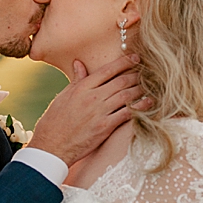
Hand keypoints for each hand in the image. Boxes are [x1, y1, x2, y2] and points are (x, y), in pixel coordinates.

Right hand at [29, 56, 148, 167]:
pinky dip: (140, 108)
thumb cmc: (55, 120)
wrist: (52, 144)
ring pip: (126, 96)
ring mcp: (100, 112)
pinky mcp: (105, 127)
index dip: (123, 63)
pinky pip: (127, 114)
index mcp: (82, 87)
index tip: (135, 58)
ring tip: (150, 86)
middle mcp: (93, 97)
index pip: (107, 70)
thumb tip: (79, 63)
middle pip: (120, 82)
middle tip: (147, 72)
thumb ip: (76, 80)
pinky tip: (148, 104)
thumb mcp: (64, 96)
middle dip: (136, 75)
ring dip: (140, 90)